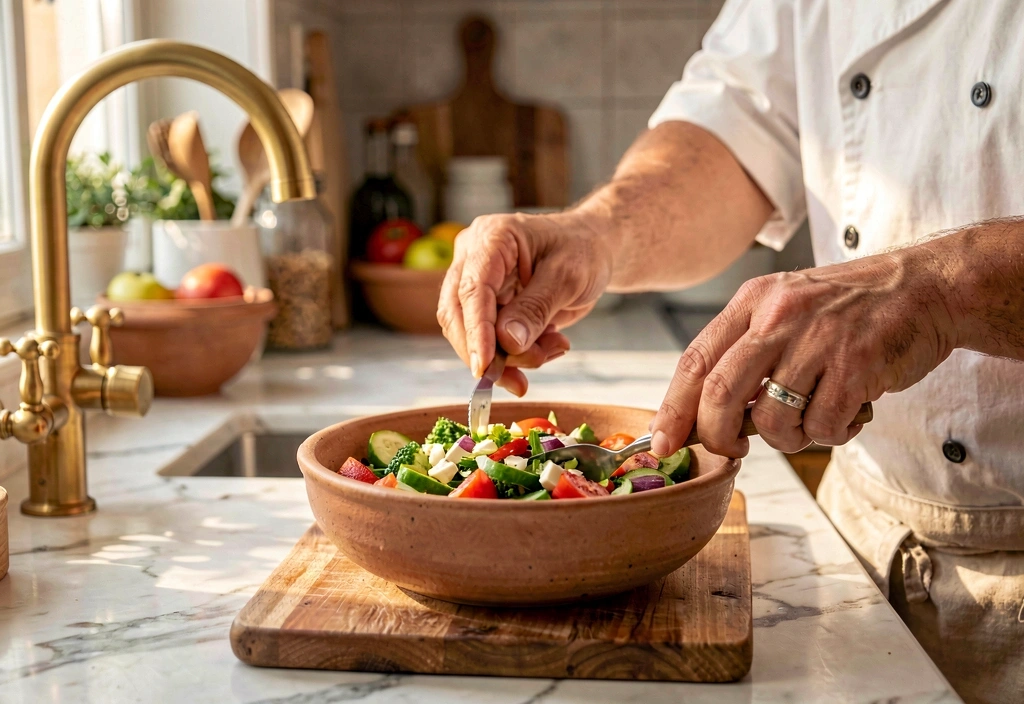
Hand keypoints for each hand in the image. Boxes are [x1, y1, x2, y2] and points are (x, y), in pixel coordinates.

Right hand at [438, 211, 615, 395]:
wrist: (593, 248)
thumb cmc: (583, 249)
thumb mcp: (568, 276)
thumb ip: (536, 308)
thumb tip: (507, 341)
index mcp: (491, 238)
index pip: (472, 289)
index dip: (477, 332)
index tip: (485, 367)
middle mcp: (474, 258)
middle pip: (459, 314)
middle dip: (489, 353)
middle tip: (522, 380)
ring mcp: (477, 282)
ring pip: (472, 333)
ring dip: (509, 357)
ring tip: (552, 350)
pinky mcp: (488, 305)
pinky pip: (490, 340)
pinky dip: (517, 354)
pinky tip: (548, 345)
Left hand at [649, 247, 957, 457]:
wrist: (926, 288)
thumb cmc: (849, 310)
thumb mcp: (786, 309)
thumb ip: (745, 353)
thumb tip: (703, 416)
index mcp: (753, 301)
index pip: (695, 360)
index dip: (672, 408)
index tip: (662, 443)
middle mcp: (779, 316)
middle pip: (720, 393)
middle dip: (717, 436)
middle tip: (733, 449)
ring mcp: (818, 340)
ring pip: (772, 420)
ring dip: (787, 439)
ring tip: (811, 420)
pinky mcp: (856, 365)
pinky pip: (822, 427)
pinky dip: (830, 434)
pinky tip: (847, 413)